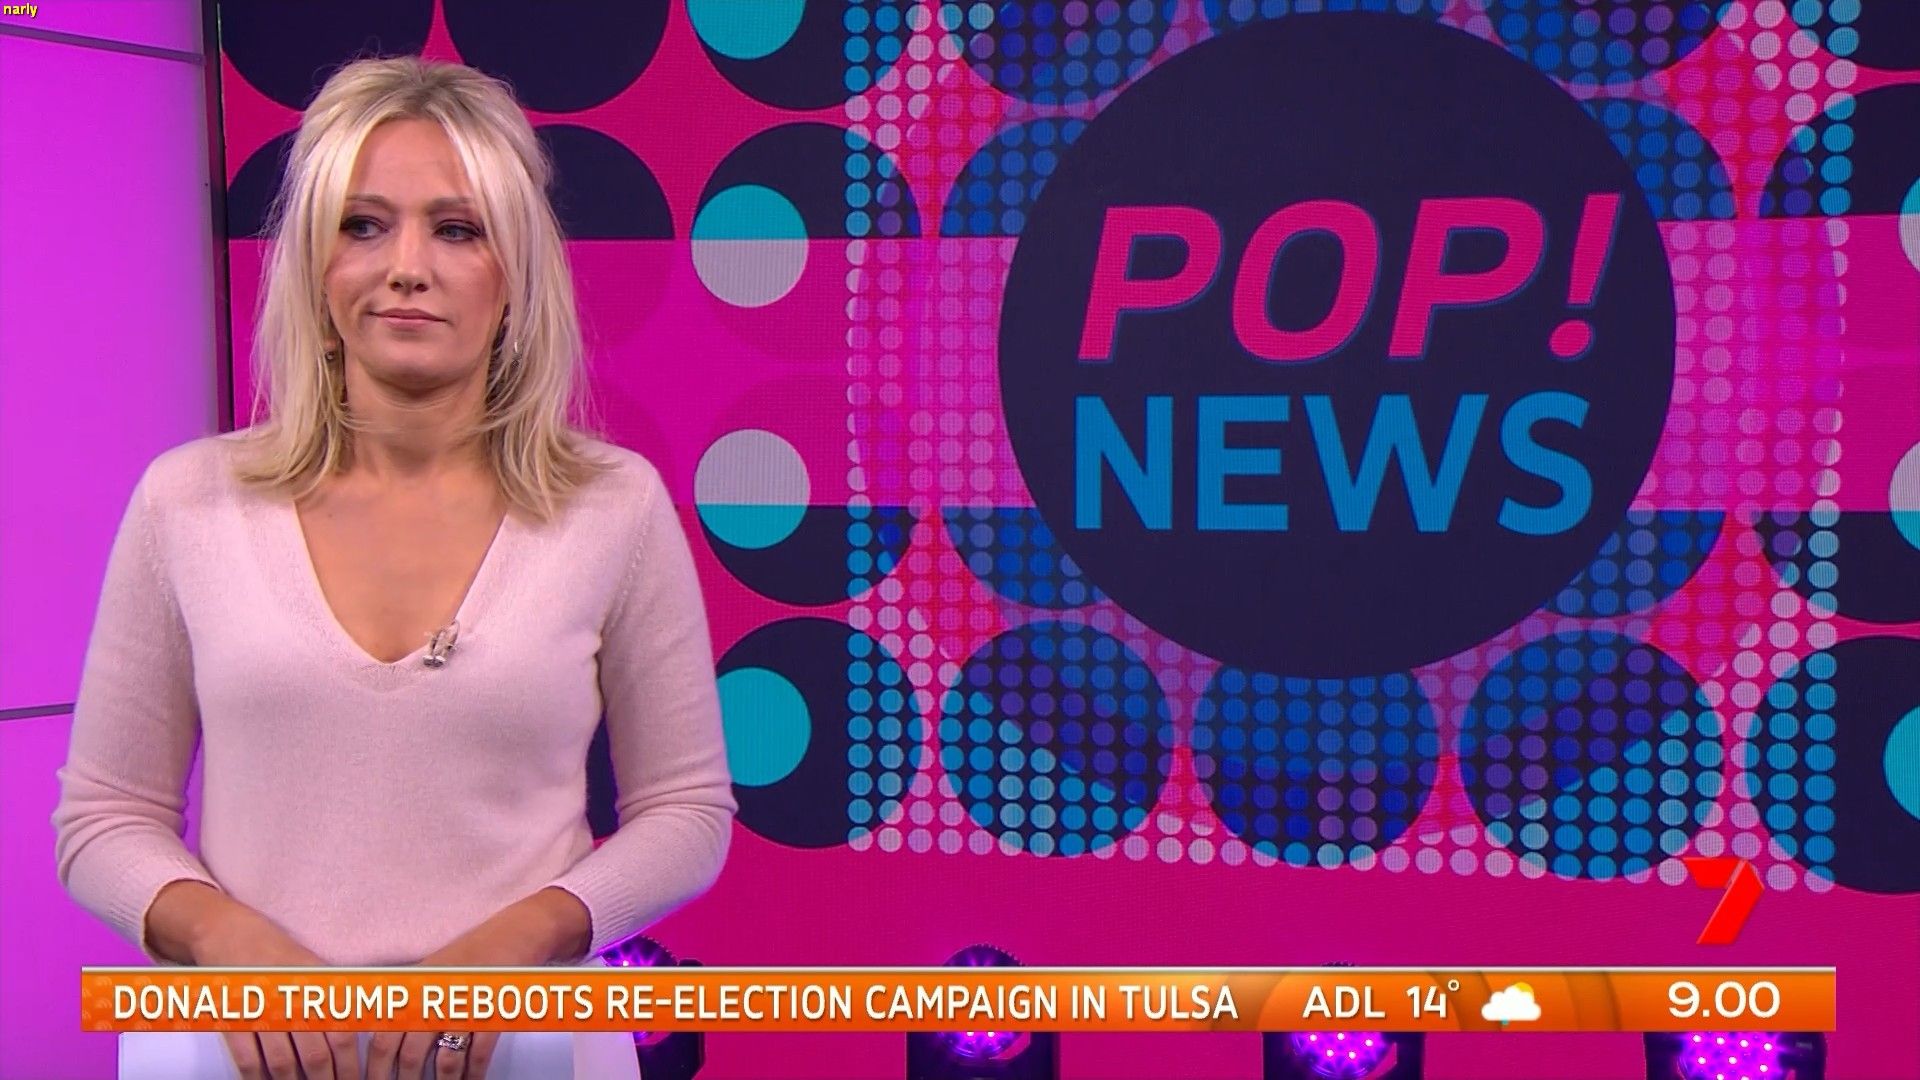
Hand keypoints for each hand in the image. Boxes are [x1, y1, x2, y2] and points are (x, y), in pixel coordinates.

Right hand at [147, 882, 361, 1079]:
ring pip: (283, 1063)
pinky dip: (257, 1078)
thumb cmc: (278, 954)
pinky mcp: (232, 1018)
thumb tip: (361, 1029)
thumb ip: (337, 996)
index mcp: (317, 986)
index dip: (350, 1064)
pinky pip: (248, 1059)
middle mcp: (293, 999)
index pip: (343, 1035)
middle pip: (316, 1055)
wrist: (228, 932)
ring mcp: (261, 1010)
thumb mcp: (315, 968)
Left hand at [368, 889, 589, 1079]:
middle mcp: (436, 999)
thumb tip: (381, 1038)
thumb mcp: (430, 972)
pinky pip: (478, 1054)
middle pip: (410, 1054)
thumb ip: (407, 1001)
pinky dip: (474, 1074)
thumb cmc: (470, 954)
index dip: (375, 1068)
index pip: (383, 1037)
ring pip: (445, 1060)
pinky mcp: (492, 1014)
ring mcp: (465, 1007)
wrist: (515, 934)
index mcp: (415, 988)